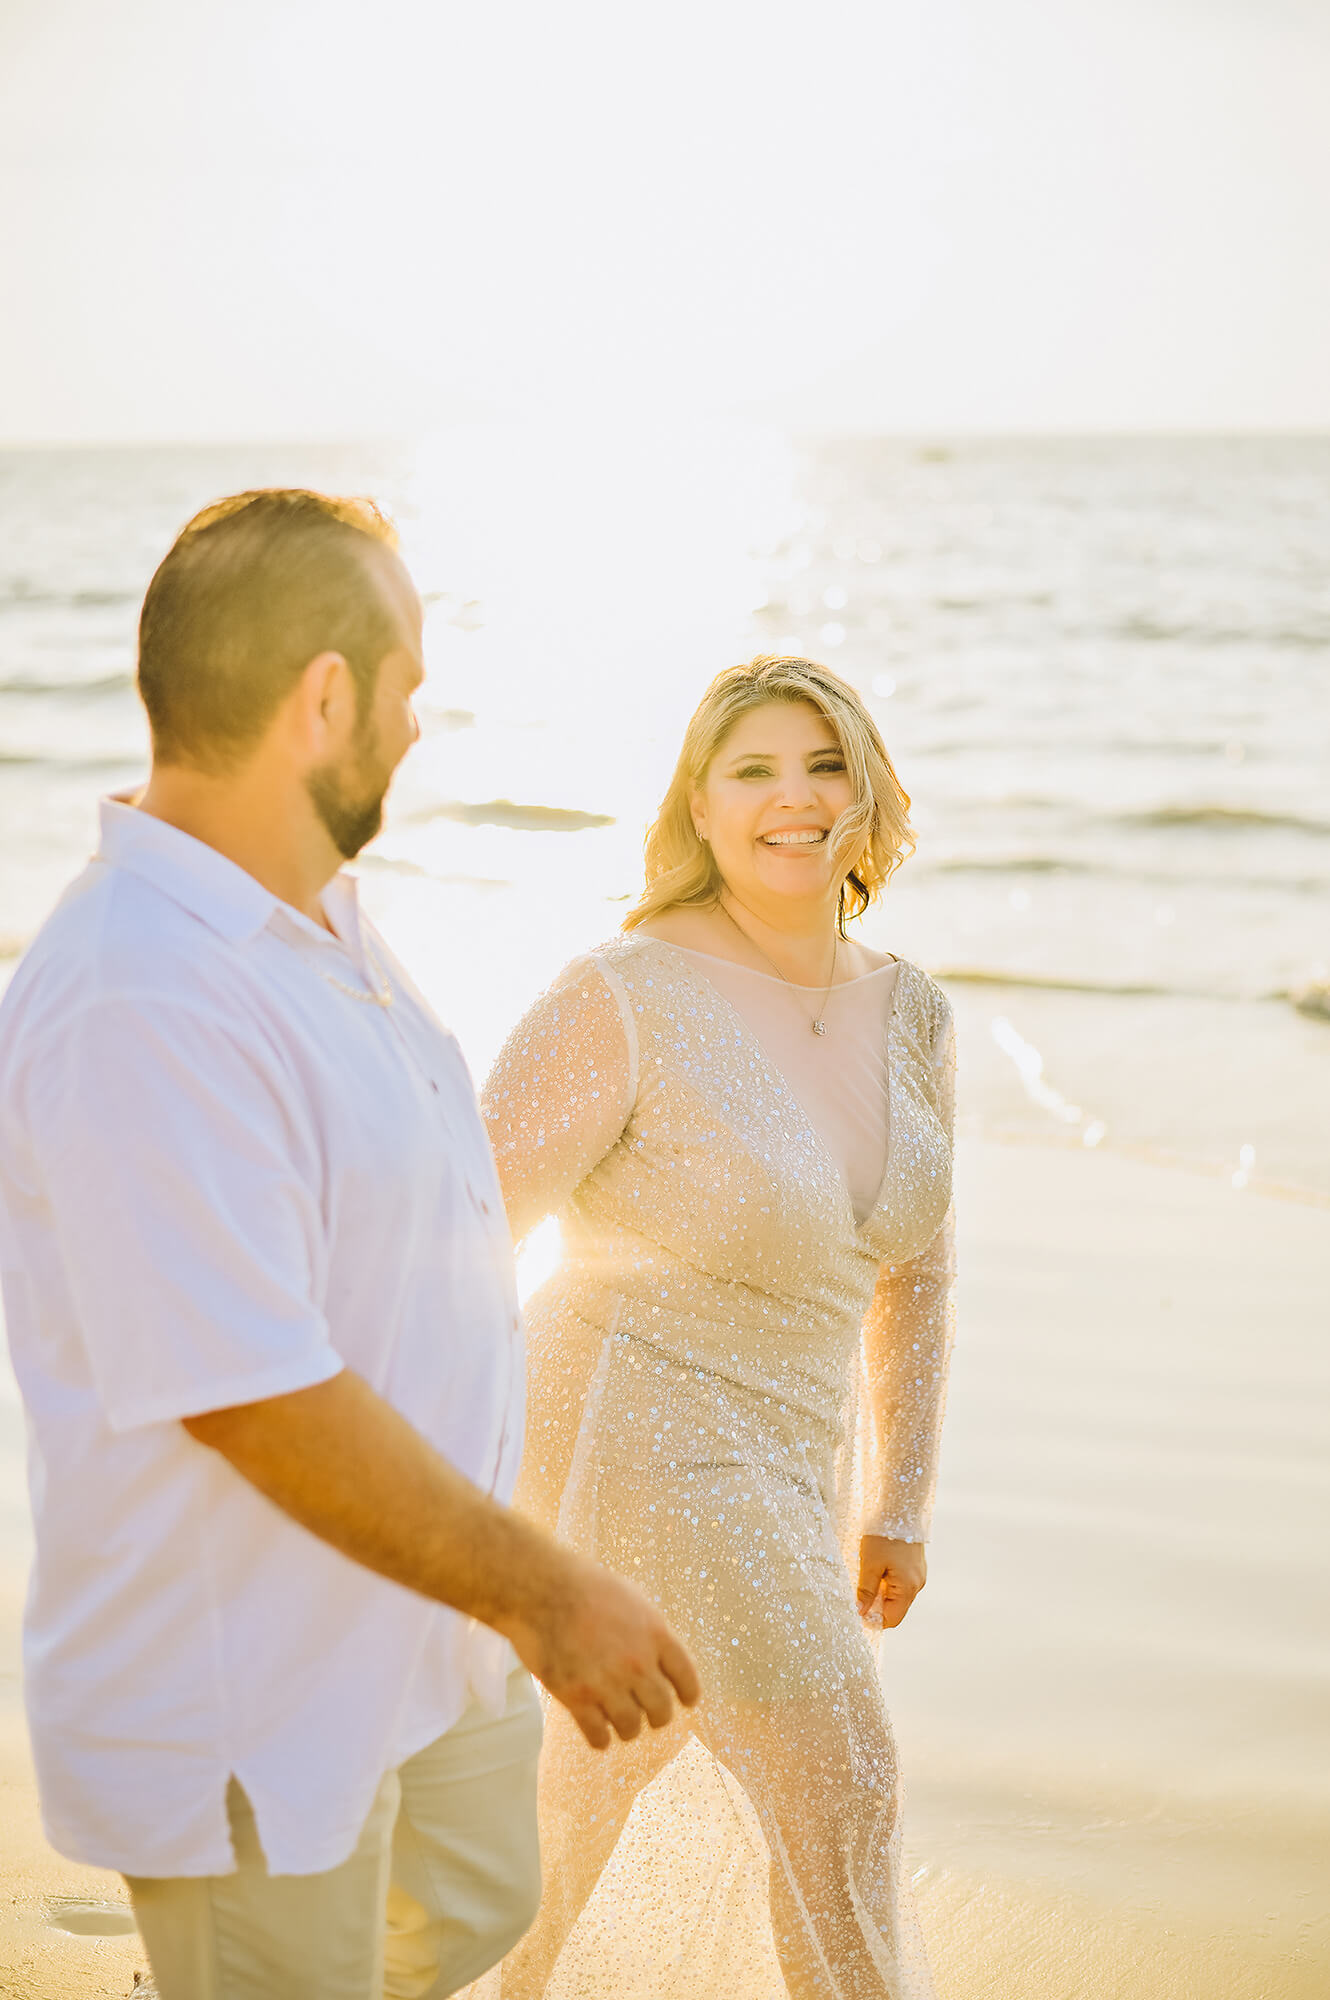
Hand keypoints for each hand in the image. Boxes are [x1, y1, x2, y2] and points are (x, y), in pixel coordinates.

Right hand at [500, 1552, 700, 1750]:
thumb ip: (648, 1631)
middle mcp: (637, 1662)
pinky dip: (600, 1739)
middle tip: (647, 1713)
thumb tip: (658, 1656)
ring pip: (631, 1727)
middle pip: (662, 1709)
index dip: (687, 1694)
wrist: (542, 1589)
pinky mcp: (577, 1698)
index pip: (686, 1678)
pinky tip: (597, 1733)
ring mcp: (607, 1682)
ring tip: (619, 1722)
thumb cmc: (584, 1586)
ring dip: (627, 1727)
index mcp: (655, 1634)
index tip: (685, 1702)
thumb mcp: (631, 1598)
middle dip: (656, 1715)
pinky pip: (598, 1736)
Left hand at [856, 1537, 925, 1629]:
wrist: (901, 1510)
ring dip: (881, 1593)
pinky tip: (877, 1569)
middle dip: (876, 1605)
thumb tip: (860, 1612)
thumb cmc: (884, 1536)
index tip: (857, 1611)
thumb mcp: (870, 1564)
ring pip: (897, 1596)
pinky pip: (900, 1583)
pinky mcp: (915, 1567)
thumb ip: (866, 1591)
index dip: (874, 1619)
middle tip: (858, 1592)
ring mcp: (918, 1575)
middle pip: (895, 1608)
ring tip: (867, 1576)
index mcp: (908, 1588)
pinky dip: (887, 1582)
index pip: (892, 1619)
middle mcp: (917, 1585)